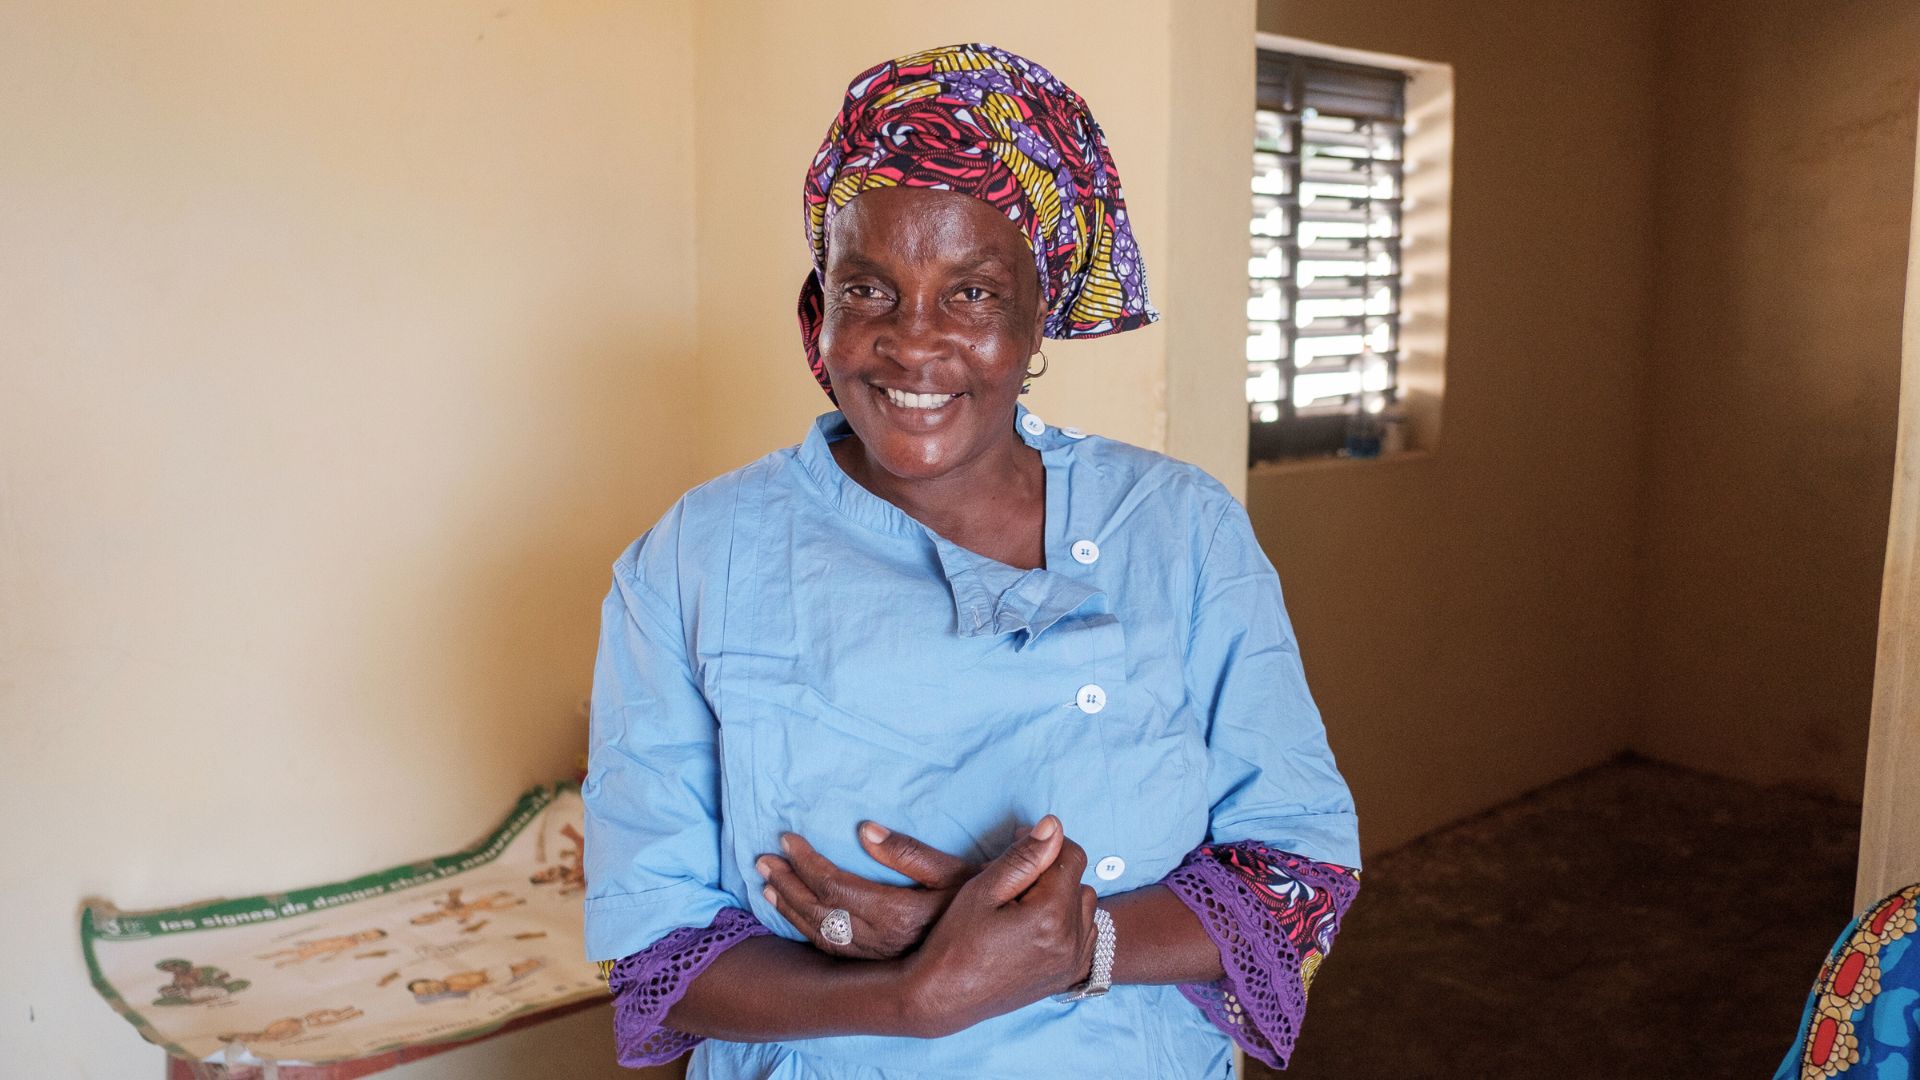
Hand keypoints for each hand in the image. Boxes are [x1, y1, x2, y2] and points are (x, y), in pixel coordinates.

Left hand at [758, 823, 977, 959]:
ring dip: (790, 907)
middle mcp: (883, 944)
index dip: (806, 863)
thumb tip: (863, 829)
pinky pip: (830, 951)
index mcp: (899, 915)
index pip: (836, 887)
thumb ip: (909, 852)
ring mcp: (879, 960)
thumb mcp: (956, 872)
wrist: (999, 948)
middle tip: (764, 859)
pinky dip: (804, 930)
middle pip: (820, 911)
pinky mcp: (879, 967)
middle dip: (788, 883)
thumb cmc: (982, 902)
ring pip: (820, 934)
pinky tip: (792, 914)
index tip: (788, 840)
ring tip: (767, 883)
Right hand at [899, 816, 1098, 1036]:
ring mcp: (1073, 962)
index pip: (1072, 856)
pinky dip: (1066, 924)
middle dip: (1051, 872)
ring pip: (1084, 906)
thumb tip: (1053, 826)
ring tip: (1023, 905)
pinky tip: (1034, 927)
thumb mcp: (983, 890)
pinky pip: (1084, 934)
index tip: (1017, 847)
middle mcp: (1071, 940)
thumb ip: (1023, 856)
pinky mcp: (1069, 976)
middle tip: (1013, 882)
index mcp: (1051, 914)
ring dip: (1061, 897)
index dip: (1045, 844)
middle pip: (1078, 880)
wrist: (945, 997)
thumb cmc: (956, 941)